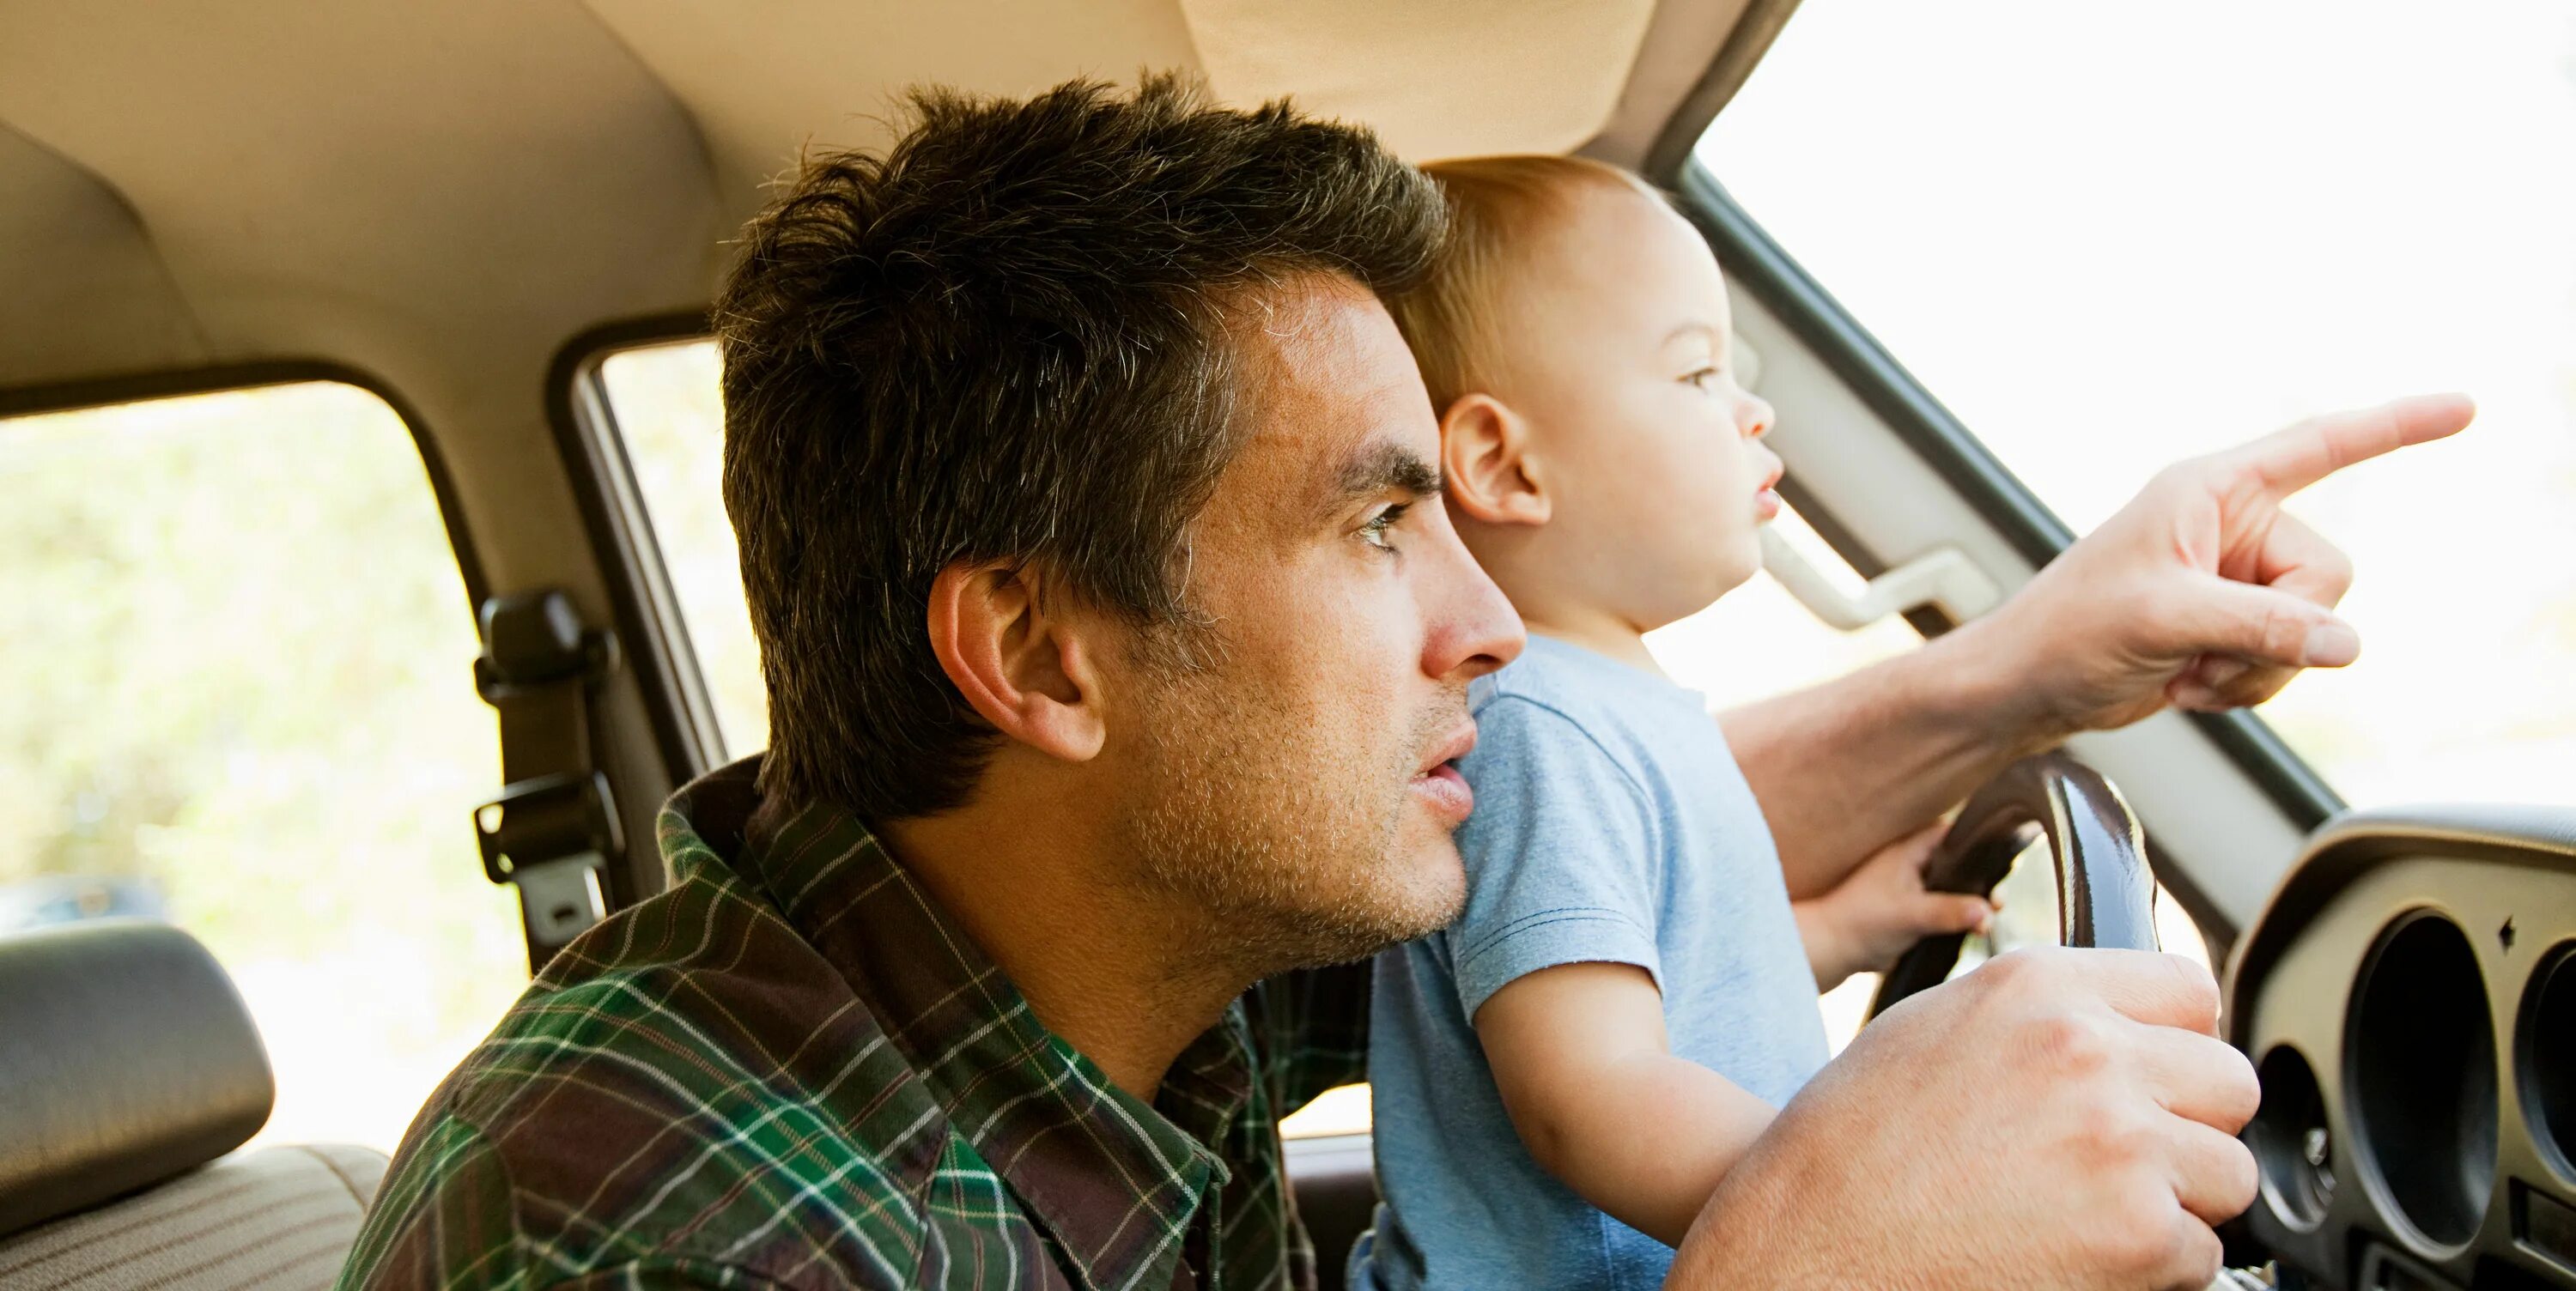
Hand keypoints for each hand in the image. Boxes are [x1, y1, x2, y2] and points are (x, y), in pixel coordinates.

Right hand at [1665, 946, 2259, 1290]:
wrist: (1808, 1243)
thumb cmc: (1851, 1147)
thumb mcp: (1935, 1028)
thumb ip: (2039, 1014)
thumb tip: (2121, 1026)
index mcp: (2038, 988)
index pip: (2191, 991)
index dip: (2178, 1046)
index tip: (2158, 1081)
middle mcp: (2088, 1050)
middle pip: (2229, 1081)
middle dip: (2190, 1127)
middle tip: (2124, 1161)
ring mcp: (2121, 1140)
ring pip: (2229, 1174)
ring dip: (2180, 1202)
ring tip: (2093, 1214)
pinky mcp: (2140, 1231)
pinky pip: (2202, 1253)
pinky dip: (2155, 1268)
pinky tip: (2077, 1255)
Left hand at [1792, 822, 1991, 989]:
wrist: (1834, 949)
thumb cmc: (1863, 923)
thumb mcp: (1911, 916)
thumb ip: (1949, 912)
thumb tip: (1988, 911)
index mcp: (1909, 849)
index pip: (1953, 832)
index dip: (1979, 841)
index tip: (2004, 857)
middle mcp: (1914, 861)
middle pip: (1960, 860)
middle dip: (1982, 877)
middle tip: (1998, 900)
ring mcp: (1915, 885)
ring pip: (1955, 884)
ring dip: (1973, 898)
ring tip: (1992, 914)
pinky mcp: (1915, 907)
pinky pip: (1947, 903)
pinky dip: (1961, 912)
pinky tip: (1977, 925)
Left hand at [1966, 393, 2473, 733]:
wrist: (2030, 686)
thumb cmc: (2067, 630)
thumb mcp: (2164, 619)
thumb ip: (2260, 625)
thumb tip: (2346, 642)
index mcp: (2210, 491)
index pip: (2320, 449)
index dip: (2395, 428)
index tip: (2463, 409)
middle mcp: (2231, 525)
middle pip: (2328, 577)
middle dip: (2279, 629)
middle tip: (2202, 648)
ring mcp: (2236, 578)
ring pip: (2314, 629)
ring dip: (2256, 668)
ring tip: (2185, 667)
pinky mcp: (2234, 625)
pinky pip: (2287, 661)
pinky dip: (2244, 685)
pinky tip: (2187, 682)